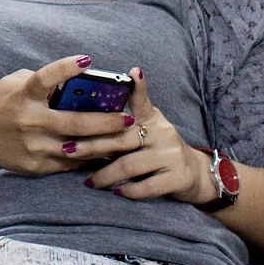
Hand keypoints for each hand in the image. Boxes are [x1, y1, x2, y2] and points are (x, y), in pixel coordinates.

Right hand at [0, 54, 148, 176]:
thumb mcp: (14, 84)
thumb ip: (41, 81)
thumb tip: (76, 80)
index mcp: (22, 95)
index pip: (46, 78)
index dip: (66, 68)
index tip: (87, 59)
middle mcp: (29, 121)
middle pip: (75, 123)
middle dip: (106, 121)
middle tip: (129, 118)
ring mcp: (34, 146)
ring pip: (78, 148)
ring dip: (106, 144)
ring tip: (128, 139)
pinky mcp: (36, 165)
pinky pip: (70, 163)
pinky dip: (90, 157)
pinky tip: (107, 153)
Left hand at [80, 69, 215, 202]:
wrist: (195, 175)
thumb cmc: (158, 151)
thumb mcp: (146, 130)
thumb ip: (121, 125)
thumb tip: (83, 121)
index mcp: (152, 118)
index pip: (142, 100)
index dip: (139, 86)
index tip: (133, 72)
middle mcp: (163, 132)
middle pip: (121, 138)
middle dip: (92, 145)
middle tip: (68, 149)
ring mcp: (171, 155)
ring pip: (130, 165)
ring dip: (105, 175)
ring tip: (89, 182)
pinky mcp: (178, 177)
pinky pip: (147, 186)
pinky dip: (129, 191)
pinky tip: (115, 192)